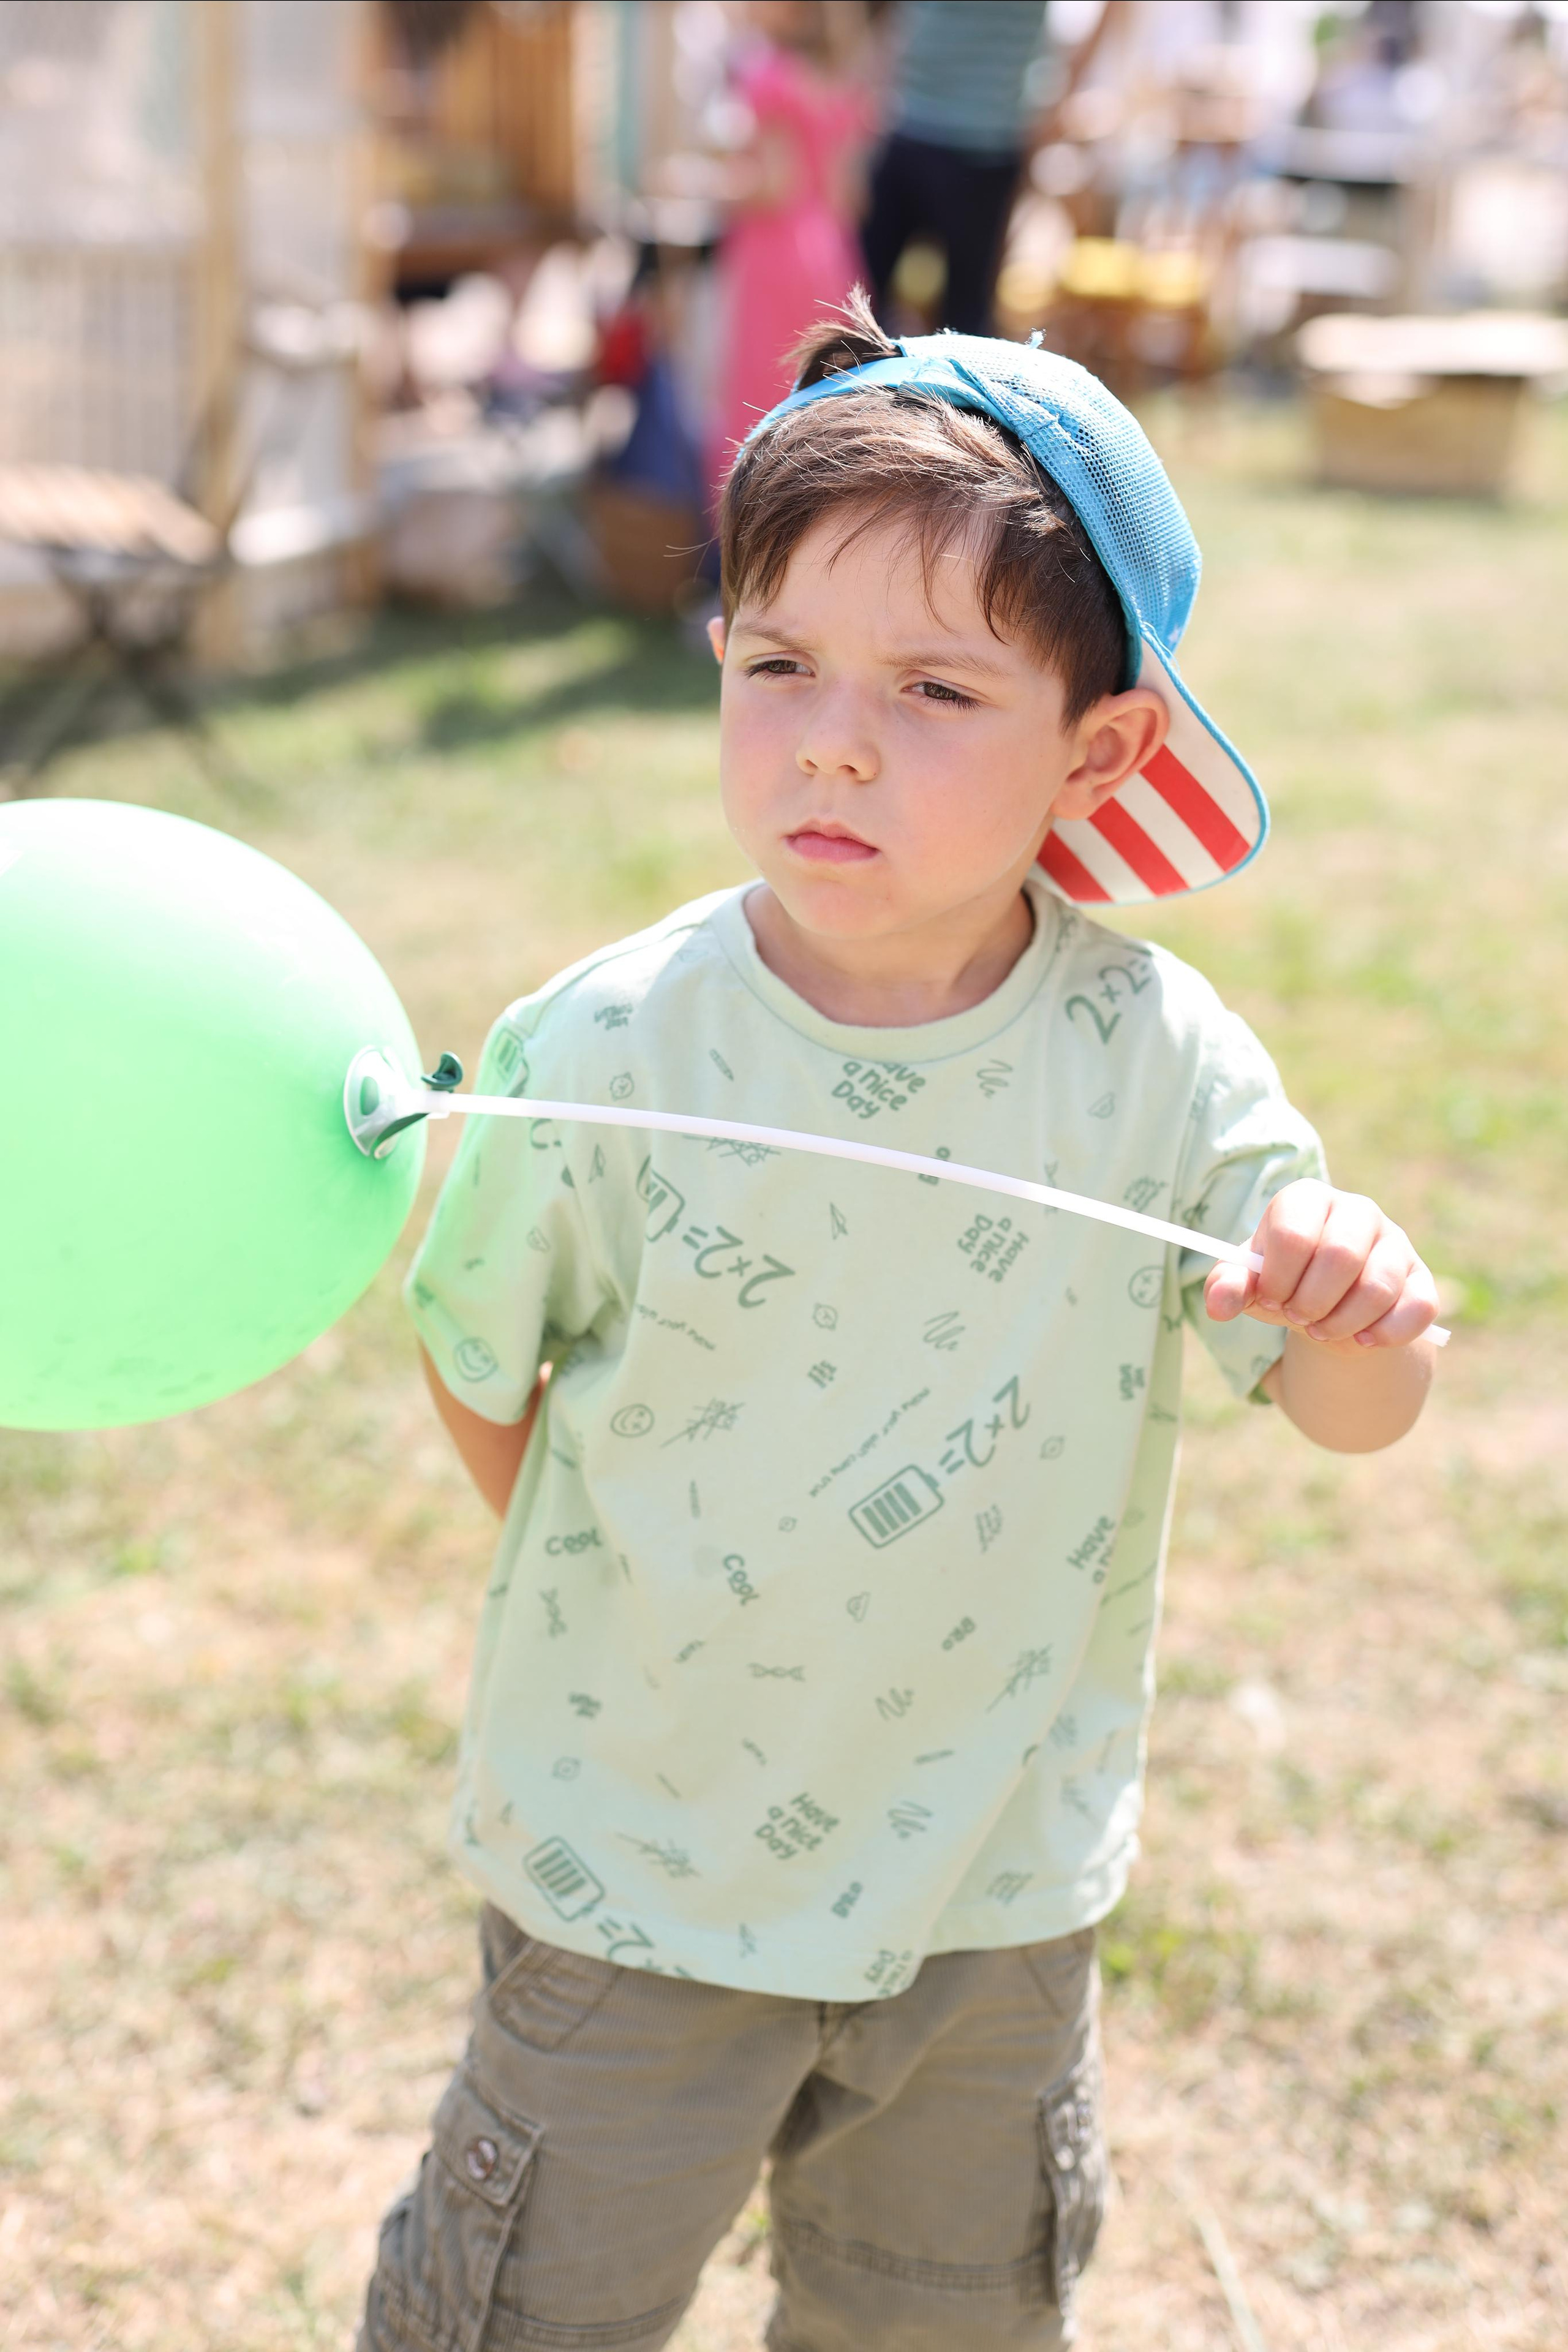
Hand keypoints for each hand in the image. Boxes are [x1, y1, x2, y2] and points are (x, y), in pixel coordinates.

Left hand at [1204, 1179, 1437, 1351]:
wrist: (1328, 1307)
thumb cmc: (1284, 1283)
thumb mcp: (1250, 1282)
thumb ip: (1227, 1286)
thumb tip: (1219, 1306)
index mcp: (1307, 1199)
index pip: (1293, 1233)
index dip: (1277, 1278)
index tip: (1270, 1298)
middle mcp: (1357, 1210)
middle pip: (1339, 1256)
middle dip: (1310, 1302)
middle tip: (1297, 1317)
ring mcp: (1395, 1242)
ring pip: (1378, 1286)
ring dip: (1343, 1323)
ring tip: (1323, 1330)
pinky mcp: (1421, 1278)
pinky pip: (1416, 1308)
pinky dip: (1385, 1334)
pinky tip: (1363, 1339)